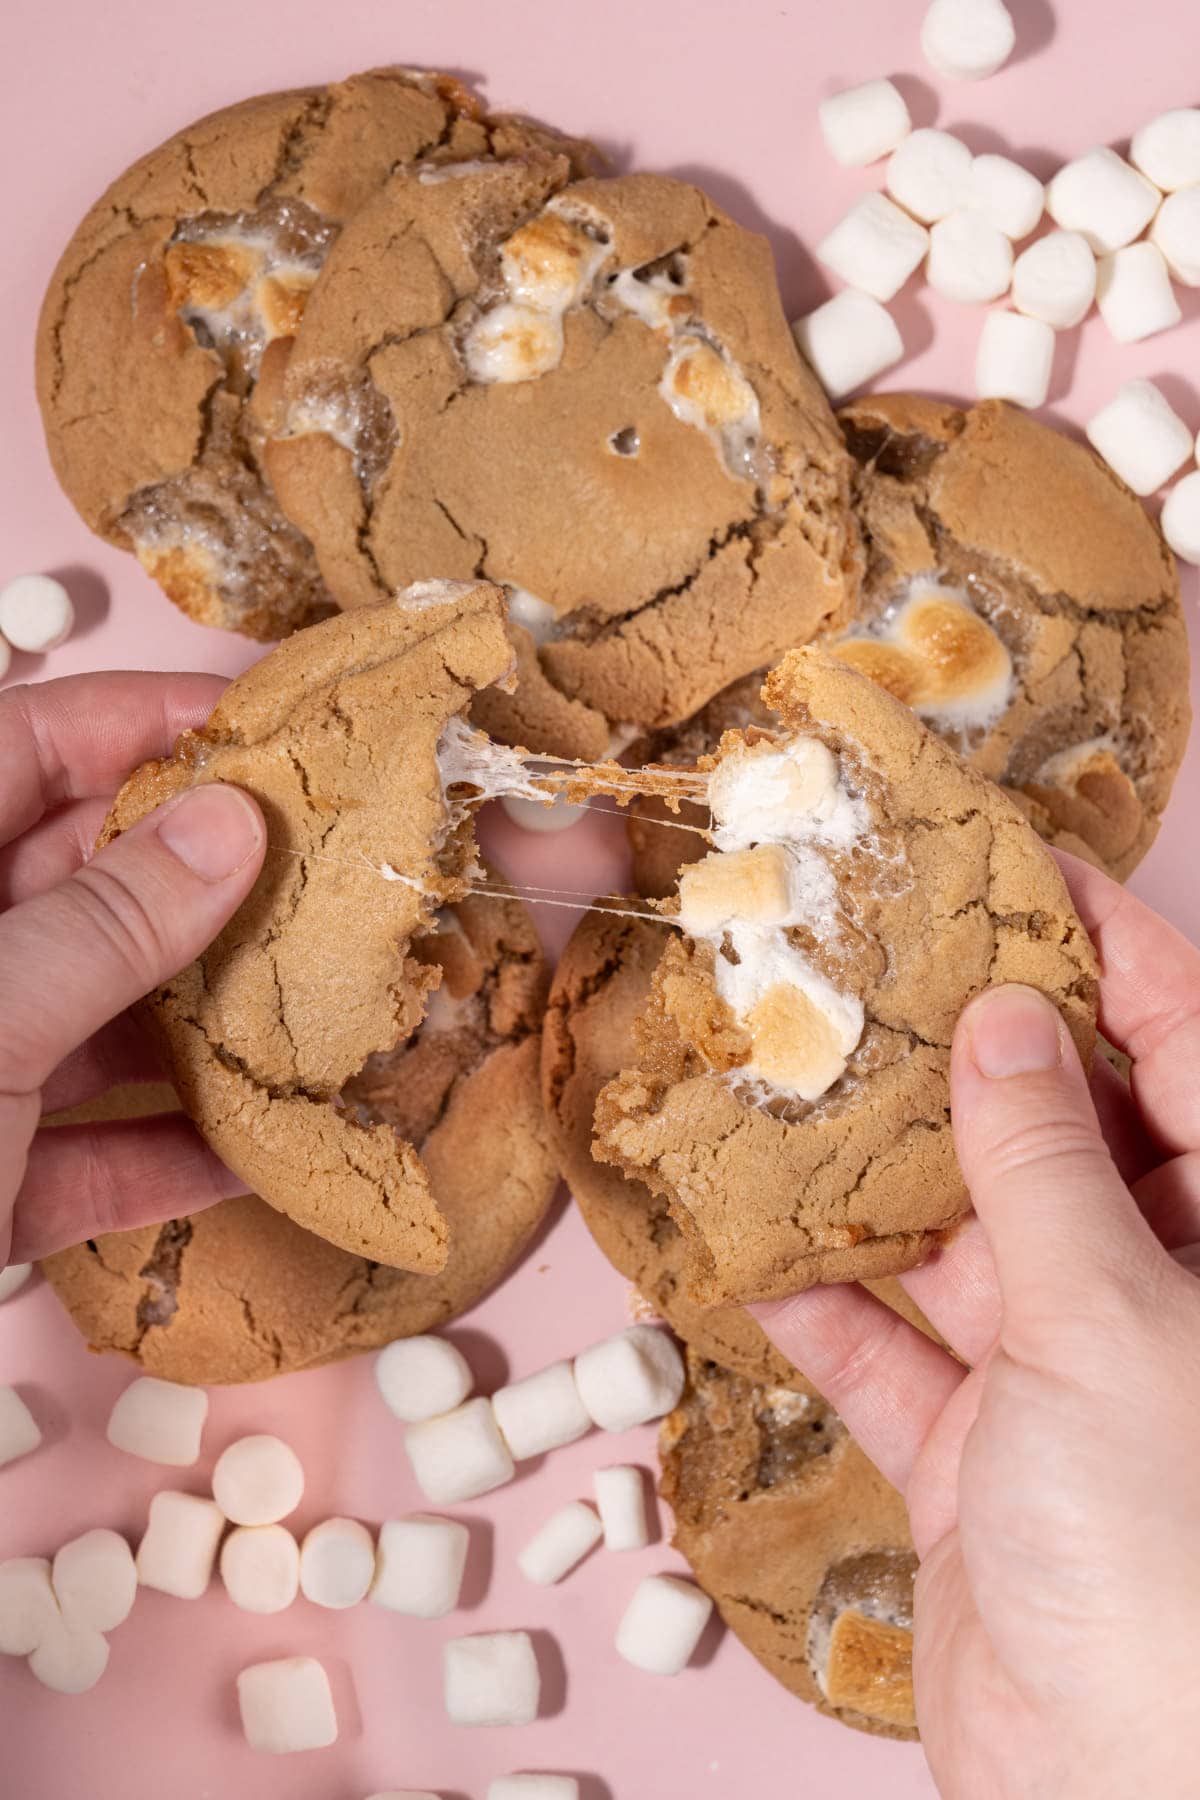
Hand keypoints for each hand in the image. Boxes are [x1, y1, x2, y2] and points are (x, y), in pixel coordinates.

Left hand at [0, 671, 265, 1265]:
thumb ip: (103, 925)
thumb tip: (226, 822)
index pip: (26, 746)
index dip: (146, 721)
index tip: (272, 725)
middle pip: (77, 884)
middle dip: (204, 884)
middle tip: (333, 874)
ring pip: (91, 1019)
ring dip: (202, 1026)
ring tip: (321, 1006)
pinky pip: (80, 1150)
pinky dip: (161, 1157)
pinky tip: (260, 1157)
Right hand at [755, 854, 1199, 1799]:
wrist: (1118, 1796)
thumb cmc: (1171, 1550)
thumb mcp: (1115, 1324)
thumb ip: (1045, 1167)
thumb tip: (1005, 1022)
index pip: (1188, 1049)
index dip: (1114, 949)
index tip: (1023, 865)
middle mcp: (1160, 1292)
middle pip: (1060, 1130)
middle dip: (965, 1047)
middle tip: (868, 954)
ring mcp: (1066, 1377)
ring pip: (961, 1234)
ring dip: (872, 1171)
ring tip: (783, 1071)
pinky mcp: (980, 1455)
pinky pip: (891, 1352)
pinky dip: (819, 1307)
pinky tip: (740, 1246)